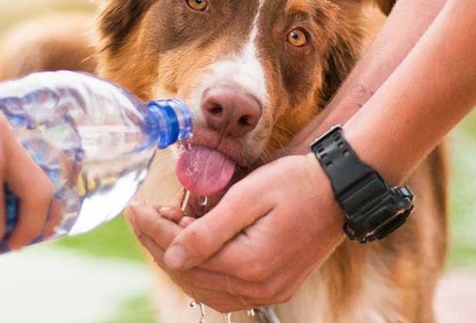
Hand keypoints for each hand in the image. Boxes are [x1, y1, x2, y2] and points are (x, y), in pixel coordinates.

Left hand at [127, 154, 344, 311]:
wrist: (341, 190)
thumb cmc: (297, 183)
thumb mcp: (249, 196)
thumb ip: (208, 230)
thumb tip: (171, 256)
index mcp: (250, 264)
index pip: (184, 254)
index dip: (153, 230)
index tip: (134, 209)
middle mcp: (258, 287)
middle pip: (190, 274)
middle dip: (160, 243)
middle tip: (144, 215)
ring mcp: (268, 291)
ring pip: (204, 287)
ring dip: (178, 259)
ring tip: (166, 227)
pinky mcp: (274, 287)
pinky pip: (225, 290)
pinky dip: (202, 272)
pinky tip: (192, 249)